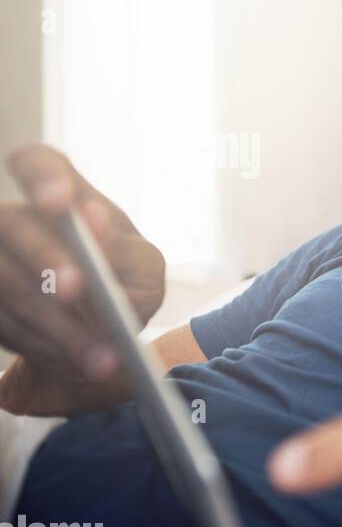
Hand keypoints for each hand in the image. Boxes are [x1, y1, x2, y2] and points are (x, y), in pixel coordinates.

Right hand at [0, 145, 165, 414]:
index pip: (37, 164)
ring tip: (102, 359)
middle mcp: (15, 219)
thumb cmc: (125, 285)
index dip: (41, 178)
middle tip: (77, 290)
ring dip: (54, 324)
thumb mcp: (143, 271)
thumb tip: (92, 220)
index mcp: (63, 196)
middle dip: (46, 261)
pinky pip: (1, 321)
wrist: (99, 334)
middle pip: (14, 226)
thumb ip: (123, 251)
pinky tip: (74, 362)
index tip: (60, 203)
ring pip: (5, 283)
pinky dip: (39, 345)